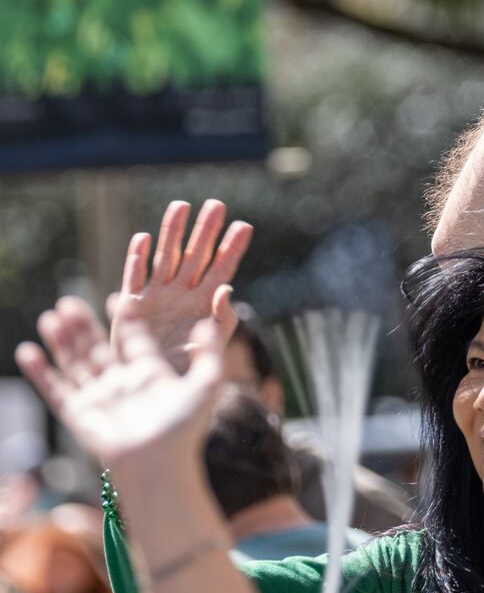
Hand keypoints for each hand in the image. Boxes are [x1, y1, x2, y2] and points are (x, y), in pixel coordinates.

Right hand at [16, 298, 222, 470]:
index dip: (125, 319)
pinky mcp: (79, 414)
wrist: (158, 463)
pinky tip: (27, 351)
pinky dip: (40, 372)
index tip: (118, 297)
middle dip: (83, 325)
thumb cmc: (185, 427)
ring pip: (75, 363)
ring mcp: (99, 398)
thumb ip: (210, 350)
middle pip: (98, 348)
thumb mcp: (207, 382)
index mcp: (151, 374)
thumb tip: (209, 320)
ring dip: (61, 341)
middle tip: (69, 300)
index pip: (134, 339)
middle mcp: (122, 384)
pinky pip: (56, 389)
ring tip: (51, 315)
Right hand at [112, 200, 250, 372]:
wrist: (156, 388)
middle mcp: (183, 293)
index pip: (223, 268)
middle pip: (196, 255)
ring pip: (166, 257)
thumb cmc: (189, 370)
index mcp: (207, 301)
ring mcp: (158, 296)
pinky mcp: (132, 304)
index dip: (232, 247)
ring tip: (181, 206)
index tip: (244, 225)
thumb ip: (221, 317)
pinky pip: (135, 276)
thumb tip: (227, 287)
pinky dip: (137, 258)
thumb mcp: (211, 345)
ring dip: (172, 232)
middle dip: (205, 230)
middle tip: (216, 204)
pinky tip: (143, 238)